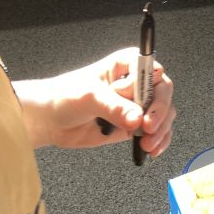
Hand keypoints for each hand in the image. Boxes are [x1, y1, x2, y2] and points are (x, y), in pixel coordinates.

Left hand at [14, 48, 175, 156]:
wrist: (49, 120)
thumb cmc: (65, 96)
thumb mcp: (90, 97)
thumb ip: (115, 107)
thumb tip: (138, 120)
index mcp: (129, 64)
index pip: (153, 71)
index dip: (151, 87)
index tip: (143, 104)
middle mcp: (138, 83)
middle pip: (163, 93)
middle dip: (160, 111)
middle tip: (148, 127)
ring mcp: (138, 105)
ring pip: (164, 113)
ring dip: (161, 129)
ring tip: (148, 144)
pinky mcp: (134, 124)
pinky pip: (156, 131)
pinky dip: (159, 140)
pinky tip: (153, 149)